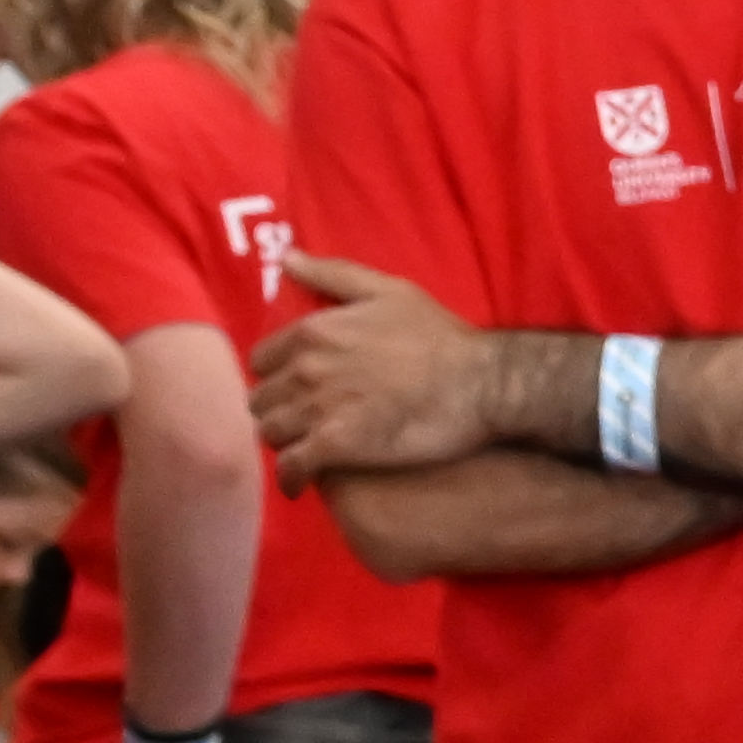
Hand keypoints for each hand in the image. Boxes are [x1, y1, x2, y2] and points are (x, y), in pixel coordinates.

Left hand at [250, 254, 514, 480]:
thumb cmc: (441, 336)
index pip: (261, 361)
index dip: (278, 375)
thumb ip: (332, 274)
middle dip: (278, 409)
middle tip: (305, 421)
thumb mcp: (389, 290)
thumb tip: (287, 258)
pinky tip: (302, 483)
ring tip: (307, 448)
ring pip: (271, 433)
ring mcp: (319, 409)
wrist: (481, 383)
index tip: (298, 387)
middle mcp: (306, 369)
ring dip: (285, 442)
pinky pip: (292, 467)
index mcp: (312, 332)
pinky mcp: (337, 446)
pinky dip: (292, 477)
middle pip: (262, 399)